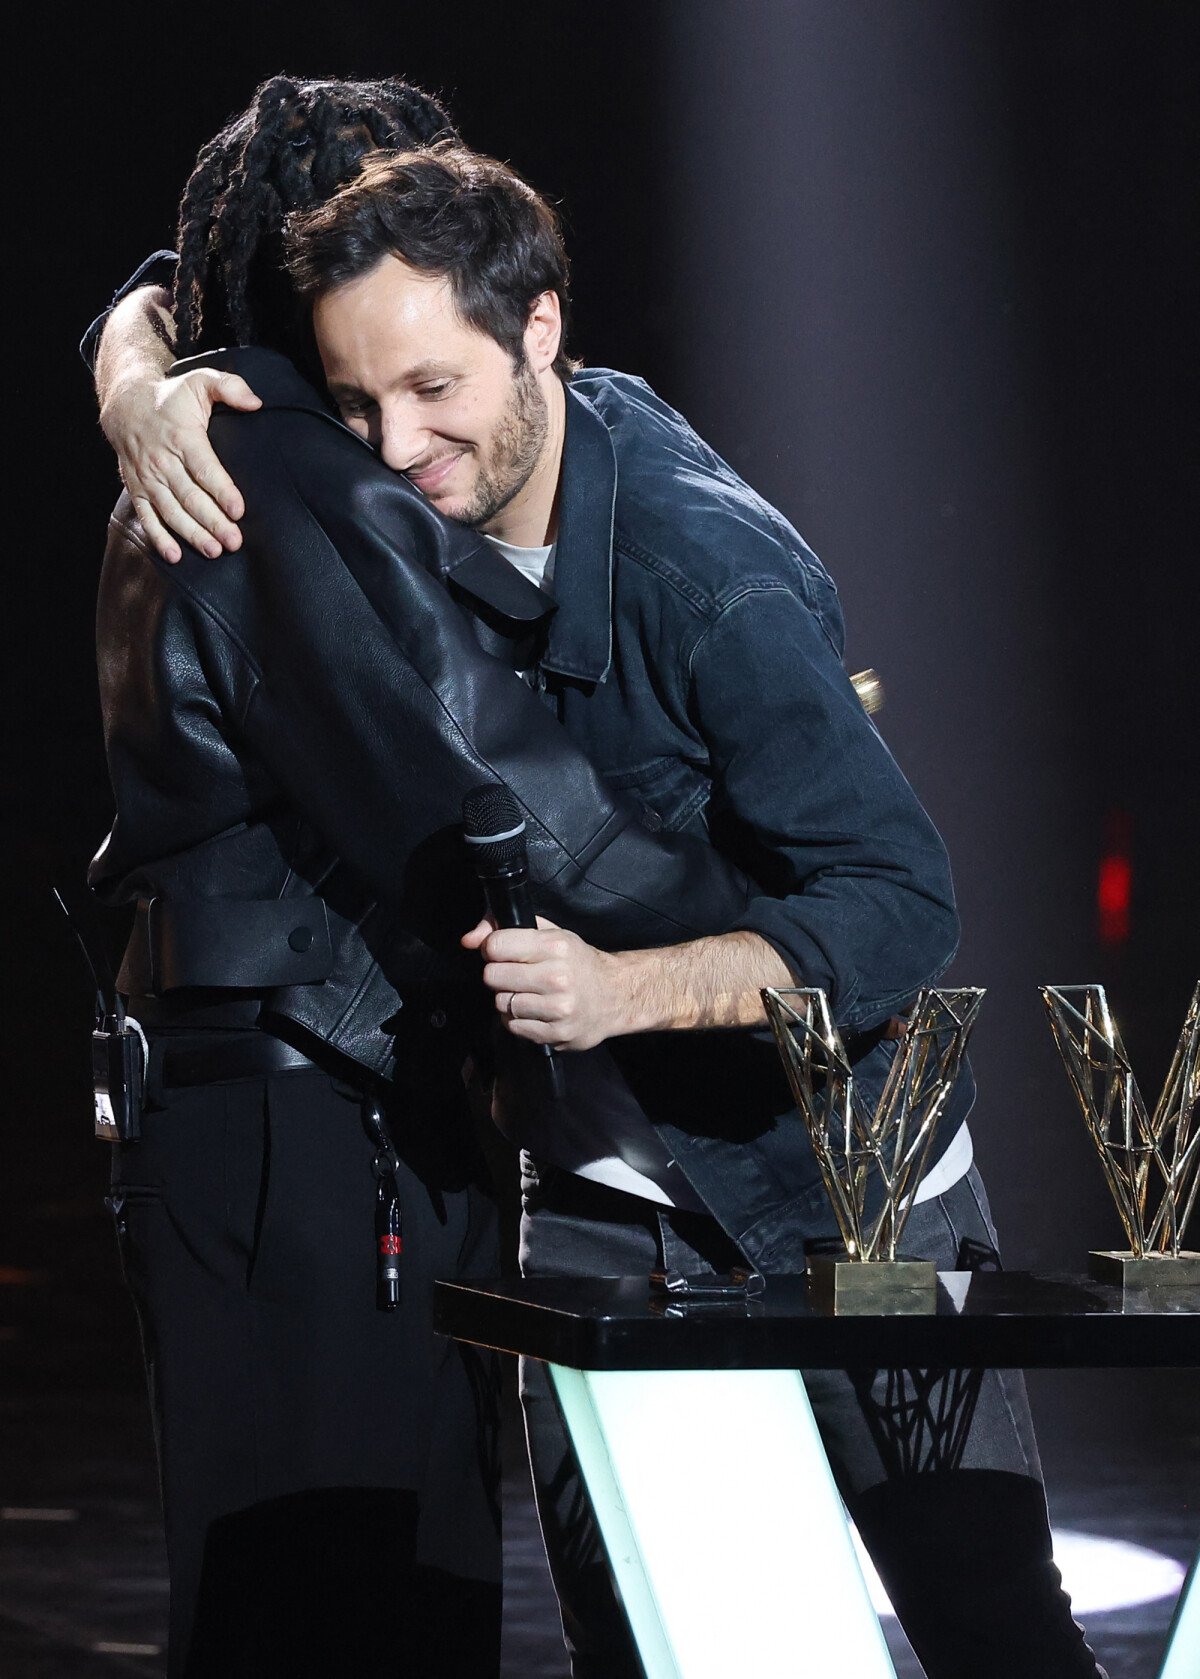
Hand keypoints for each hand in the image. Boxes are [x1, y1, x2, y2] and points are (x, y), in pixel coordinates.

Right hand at [100, 367, 261, 561]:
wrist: (125, 405)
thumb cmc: (170, 398)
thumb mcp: (199, 381)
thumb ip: (228, 387)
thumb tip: (256, 401)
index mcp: (182, 437)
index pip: (204, 467)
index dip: (221, 490)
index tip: (238, 509)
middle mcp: (162, 460)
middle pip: (190, 496)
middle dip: (213, 521)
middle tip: (234, 541)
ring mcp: (148, 478)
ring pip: (171, 511)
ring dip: (192, 534)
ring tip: (214, 550)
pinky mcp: (137, 489)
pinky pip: (147, 517)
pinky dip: (159, 537)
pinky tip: (175, 556)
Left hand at [462, 916, 630, 1050]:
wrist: (616, 996)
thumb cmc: (578, 963)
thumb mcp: (550, 935)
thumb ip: (506, 928)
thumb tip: (469, 939)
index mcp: (556, 946)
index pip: (496, 946)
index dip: (492, 949)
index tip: (501, 953)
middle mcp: (557, 977)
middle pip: (493, 976)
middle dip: (498, 976)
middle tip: (514, 976)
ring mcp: (558, 1008)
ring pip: (502, 1003)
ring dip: (508, 1000)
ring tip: (527, 994)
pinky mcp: (556, 1033)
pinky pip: (514, 1026)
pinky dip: (517, 1020)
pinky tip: (533, 1011)